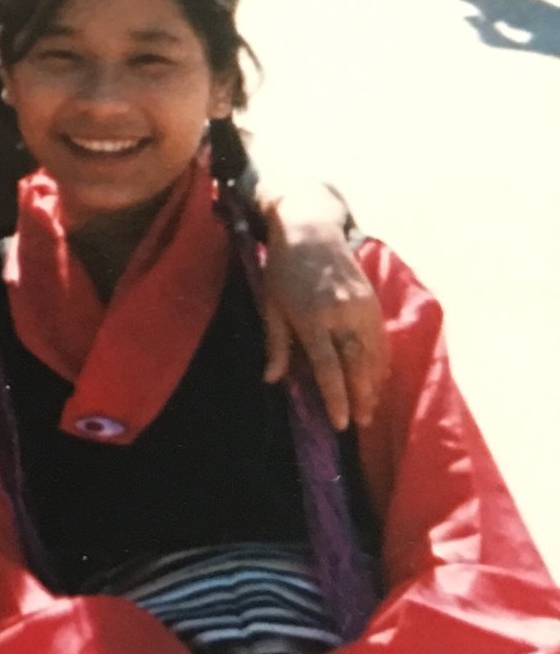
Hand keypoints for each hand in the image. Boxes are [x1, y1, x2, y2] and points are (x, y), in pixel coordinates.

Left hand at [260, 209, 384, 430]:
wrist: (311, 230)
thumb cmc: (281, 270)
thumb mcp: (270, 305)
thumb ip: (275, 344)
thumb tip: (272, 379)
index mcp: (312, 318)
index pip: (327, 367)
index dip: (335, 397)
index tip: (340, 423)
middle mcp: (341, 315)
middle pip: (356, 365)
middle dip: (360, 397)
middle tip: (361, 423)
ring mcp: (362, 308)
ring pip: (374, 355)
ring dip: (374, 384)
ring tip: (371, 408)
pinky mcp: (373, 303)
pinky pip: (382, 340)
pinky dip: (382, 362)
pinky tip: (379, 379)